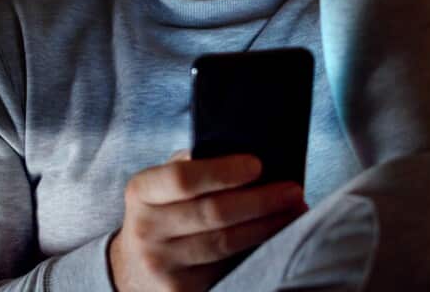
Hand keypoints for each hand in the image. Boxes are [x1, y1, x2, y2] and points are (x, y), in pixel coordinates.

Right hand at [109, 150, 307, 291]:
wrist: (136, 270)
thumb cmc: (162, 215)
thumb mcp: (162, 186)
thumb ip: (192, 166)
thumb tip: (244, 153)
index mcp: (141, 191)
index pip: (182, 178)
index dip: (222, 171)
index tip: (257, 165)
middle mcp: (146, 229)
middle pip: (212, 212)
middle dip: (259, 200)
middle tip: (292, 190)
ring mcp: (161, 263)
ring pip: (224, 243)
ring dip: (266, 225)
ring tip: (294, 210)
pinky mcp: (180, 290)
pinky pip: (227, 268)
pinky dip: (256, 249)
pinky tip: (277, 236)